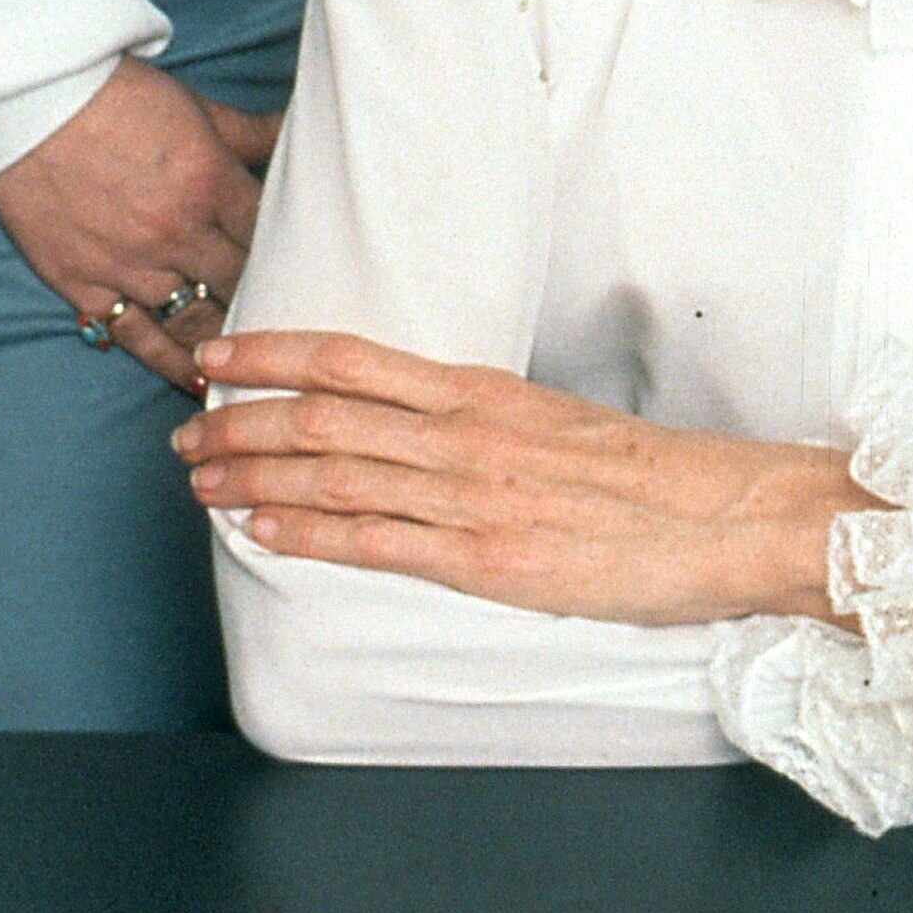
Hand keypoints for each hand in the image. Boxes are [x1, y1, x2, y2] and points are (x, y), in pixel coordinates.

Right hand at [0, 57, 280, 391]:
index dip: (292, 253)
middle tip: (294, 322)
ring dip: (229, 340)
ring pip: (197, 320)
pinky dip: (170, 364)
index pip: (271, 234)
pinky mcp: (86, 286)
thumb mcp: (195, 106)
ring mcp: (130, 265)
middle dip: (267, 298)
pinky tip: (199, 383)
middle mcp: (177, 232)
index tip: (308, 271)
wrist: (28, 101)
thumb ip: (249, 132)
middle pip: (241, 281)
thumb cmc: (116, 95)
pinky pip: (138, 338)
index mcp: (211, 181)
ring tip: (258, 365)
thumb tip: (297, 133)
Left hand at [178, 330, 862, 625]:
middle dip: (241, 421)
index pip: (355, 360)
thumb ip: (486, 429)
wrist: (729, 515)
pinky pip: (377, 544)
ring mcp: (474, 497)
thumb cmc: (652, 480)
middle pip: (325, 415)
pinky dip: (307, 535)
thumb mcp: (559, 429)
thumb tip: (422, 431)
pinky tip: (262, 532)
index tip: (217, 355)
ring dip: (254, 476)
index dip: (274, 354)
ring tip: (199, 480)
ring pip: (335, 475)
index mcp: (485, 393)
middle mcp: (468, 434)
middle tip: (183, 428)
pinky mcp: (489, 559)